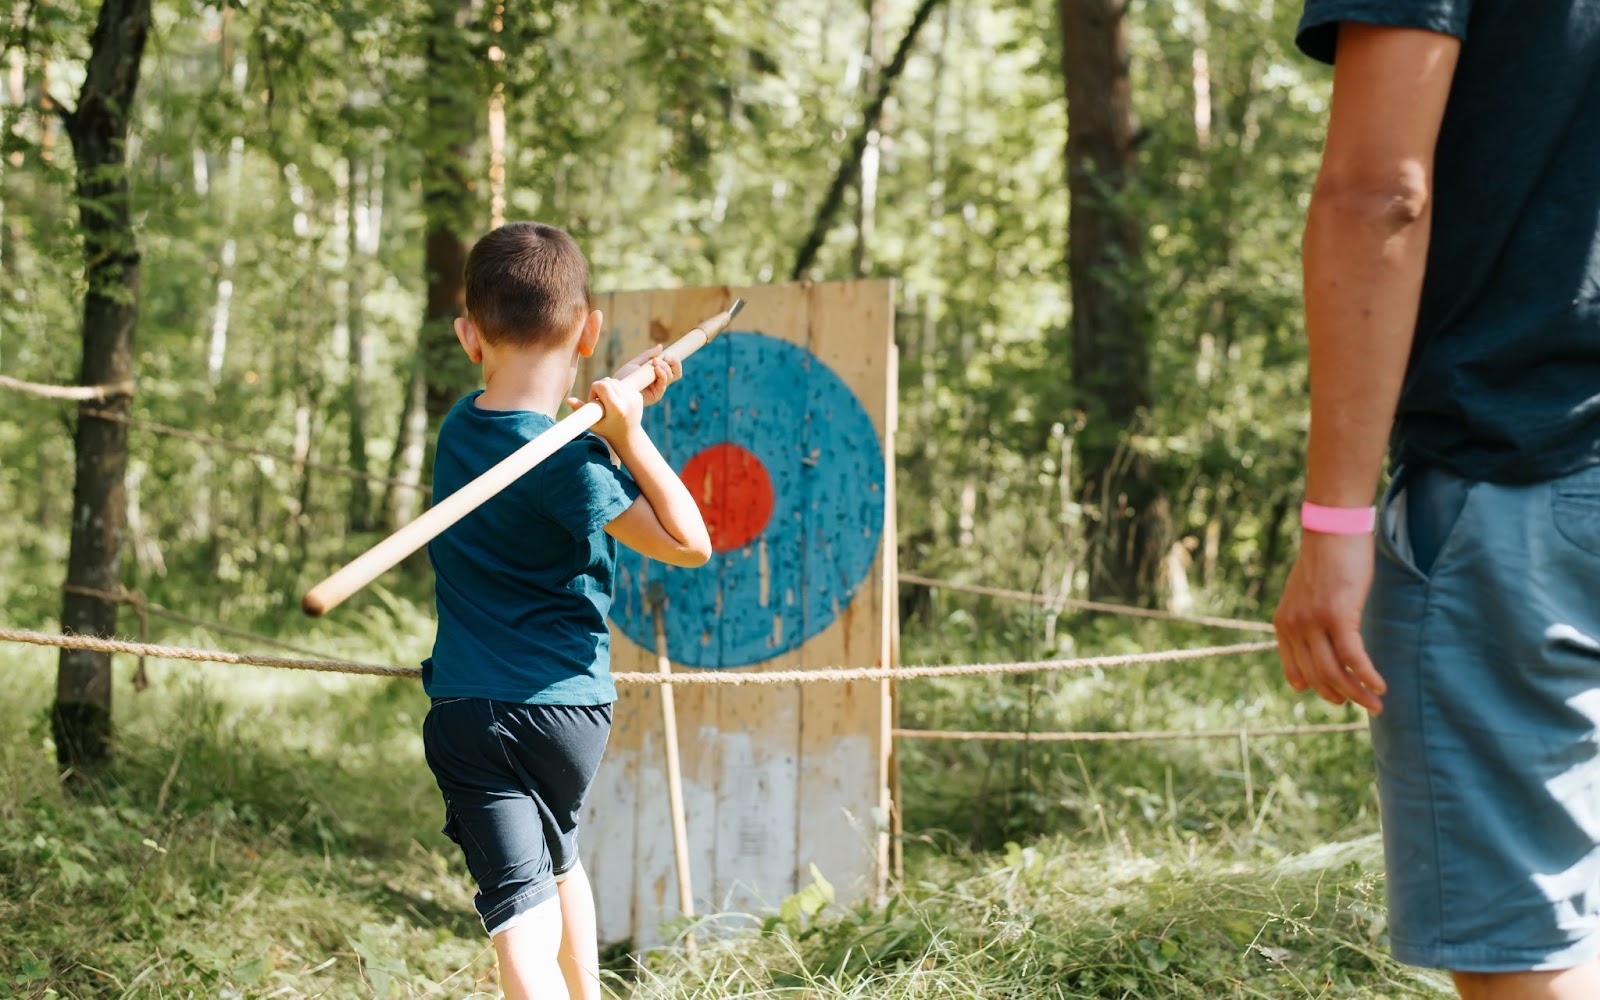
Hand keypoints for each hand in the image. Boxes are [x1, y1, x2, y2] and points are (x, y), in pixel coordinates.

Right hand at [571, 377, 643, 443]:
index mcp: (616, 408)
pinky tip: (617, 403)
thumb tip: (569, 400)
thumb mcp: (592, 423)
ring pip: (616, 381)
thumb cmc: (607, 430)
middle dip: (600, 388)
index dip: (594, 389)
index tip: (594, 400)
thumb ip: (580, 411)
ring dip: (609, 388)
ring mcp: (634, 397)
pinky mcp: (638, 396)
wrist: (628, 436)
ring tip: (608, 403)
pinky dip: (617, 391)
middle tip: (600, 402)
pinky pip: (623, 385)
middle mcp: (627, 401)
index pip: (602, 385)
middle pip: (608, 381)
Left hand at [612, 344, 680, 406]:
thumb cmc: (625, 376)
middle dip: (674, 362)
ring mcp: (659, 388)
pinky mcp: (656, 395)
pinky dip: (662, 374)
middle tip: (665, 356)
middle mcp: (661, 381)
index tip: (667, 354)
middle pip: (677, 372)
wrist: (616, 388)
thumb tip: (661, 346)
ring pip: (672, 376)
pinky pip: (664, 384)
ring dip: (665, 366)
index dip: (674, 360)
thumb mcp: (637, 362)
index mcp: (658, 373)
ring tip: (655, 362)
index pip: (673, 367)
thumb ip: (648, 355)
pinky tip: (656, 369)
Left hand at [1273, 531, 1385, 713]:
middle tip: (1361, 705)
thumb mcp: (1305, 592)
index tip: (1334, 697)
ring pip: (1335, 672)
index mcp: (1283, 623)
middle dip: (1340, 696)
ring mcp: (1314, 622)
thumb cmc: (1326, 558)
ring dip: (1357, 694)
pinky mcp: (1338, 616)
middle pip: (1317, 676)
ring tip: (1376, 706)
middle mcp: (1294, 626)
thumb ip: (1304, 618)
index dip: (1315, 688)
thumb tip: (1314, 642)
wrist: (1332, 529)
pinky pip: (1353, 657)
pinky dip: (1367, 676)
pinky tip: (1381, 687)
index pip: (1295, 669)